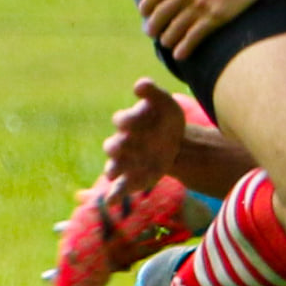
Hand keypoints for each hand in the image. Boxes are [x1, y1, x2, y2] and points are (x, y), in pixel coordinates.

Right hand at [101, 77, 186, 193]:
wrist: (174, 142)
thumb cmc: (164, 119)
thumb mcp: (164, 102)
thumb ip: (152, 92)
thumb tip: (140, 84)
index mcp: (128, 122)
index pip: (122, 120)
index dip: (127, 120)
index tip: (132, 120)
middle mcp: (121, 143)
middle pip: (112, 146)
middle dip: (118, 146)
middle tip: (124, 146)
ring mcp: (124, 163)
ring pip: (112, 168)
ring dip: (114, 171)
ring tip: (114, 175)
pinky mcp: (130, 179)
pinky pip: (118, 188)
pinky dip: (114, 195)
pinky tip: (112, 201)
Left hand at [139, 0, 281, 58]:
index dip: (146, 9)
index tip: (147, 13)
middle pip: (160, 17)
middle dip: (153, 28)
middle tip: (153, 32)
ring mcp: (200, 5)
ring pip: (174, 30)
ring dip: (167, 39)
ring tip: (168, 42)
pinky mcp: (217, 16)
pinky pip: (194, 37)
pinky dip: (184, 48)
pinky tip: (181, 54)